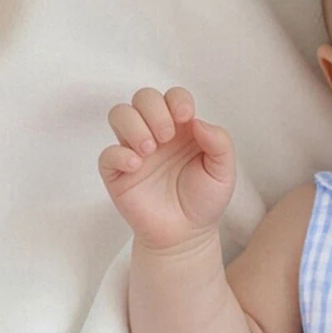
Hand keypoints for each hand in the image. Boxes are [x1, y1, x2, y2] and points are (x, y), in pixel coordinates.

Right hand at [99, 85, 234, 249]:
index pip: (172, 97)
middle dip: (153, 109)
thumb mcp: (223, 172)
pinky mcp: (118, 173)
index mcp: (181, 129)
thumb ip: (219, 143)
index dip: (176, 99)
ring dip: (134, 124)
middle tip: (167, 136)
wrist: (187, 235)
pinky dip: (119, 154)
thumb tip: (197, 122)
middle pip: (143, 98)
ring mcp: (134, 151)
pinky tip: (137, 165)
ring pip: (119, 115)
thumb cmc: (204, 200)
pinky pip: (107, 154)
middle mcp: (155, 134)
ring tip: (150, 149)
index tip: (185, 117)